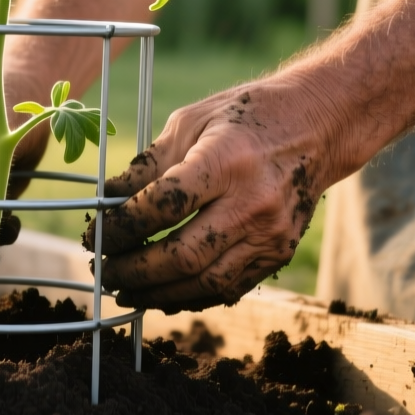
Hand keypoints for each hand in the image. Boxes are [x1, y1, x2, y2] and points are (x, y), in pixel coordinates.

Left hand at [85, 81, 335, 312]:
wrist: (319, 126)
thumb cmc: (247, 117)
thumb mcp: (191, 122)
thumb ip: (148, 165)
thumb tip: (106, 201)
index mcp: (225, 162)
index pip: (162, 207)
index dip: (121, 228)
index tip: (95, 234)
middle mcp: (252, 203)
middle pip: (183, 256)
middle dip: (134, 270)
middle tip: (104, 270)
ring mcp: (270, 234)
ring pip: (205, 283)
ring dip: (157, 293)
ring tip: (125, 290)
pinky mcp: (278, 253)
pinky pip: (228, 288)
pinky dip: (190, 297)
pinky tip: (162, 294)